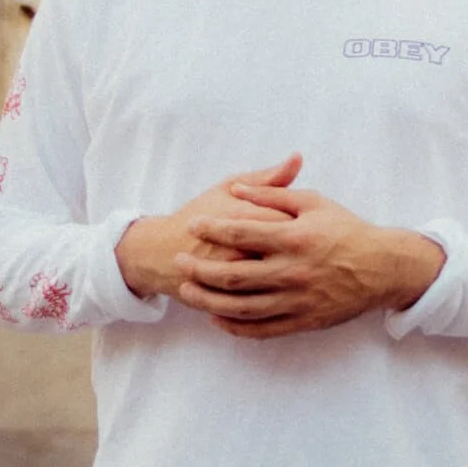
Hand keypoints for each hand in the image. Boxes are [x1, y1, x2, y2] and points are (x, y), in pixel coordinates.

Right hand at [116, 155, 301, 300]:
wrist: (161, 250)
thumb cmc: (200, 214)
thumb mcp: (229, 188)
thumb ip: (267, 178)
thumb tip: (297, 158)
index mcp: (246, 216)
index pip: (290, 220)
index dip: (303, 223)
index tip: (306, 224)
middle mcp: (241, 249)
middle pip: (286, 254)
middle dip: (298, 255)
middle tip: (300, 251)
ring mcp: (234, 279)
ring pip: (274, 284)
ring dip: (286, 279)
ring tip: (286, 271)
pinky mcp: (226, 301)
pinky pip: (257, 308)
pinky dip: (271, 302)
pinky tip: (276, 293)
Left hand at [173, 181, 445, 338]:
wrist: (382, 268)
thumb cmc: (347, 230)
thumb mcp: (314, 202)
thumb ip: (274, 193)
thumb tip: (237, 188)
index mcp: (294, 238)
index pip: (242, 232)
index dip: (213, 228)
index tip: (192, 225)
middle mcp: (293, 271)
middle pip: (234, 273)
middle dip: (201, 268)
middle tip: (178, 261)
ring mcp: (297, 300)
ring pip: (243, 306)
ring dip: (210, 299)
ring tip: (188, 291)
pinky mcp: (303, 321)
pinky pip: (262, 329)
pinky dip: (236, 326)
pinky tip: (217, 318)